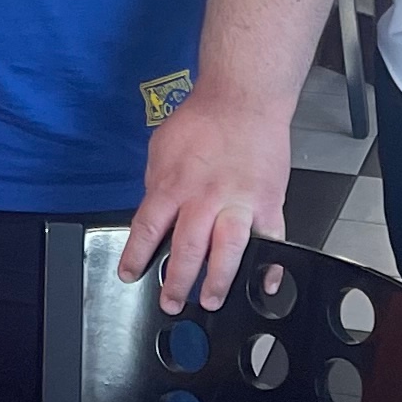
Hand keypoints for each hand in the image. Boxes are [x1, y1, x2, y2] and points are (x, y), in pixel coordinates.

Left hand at [121, 85, 292, 312]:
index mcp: (174, 185)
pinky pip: (272, 241)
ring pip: (227, 251)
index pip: (147, 229)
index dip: (136, 256)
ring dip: (218, 281)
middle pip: (187, 249)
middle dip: (177, 281)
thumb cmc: (203, 119)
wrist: (243, 99)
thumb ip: (158, 184)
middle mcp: (205, 198)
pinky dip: (271, 265)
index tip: (129, 275)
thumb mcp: (162, 148)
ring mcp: (239, 203)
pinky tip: (266, 284)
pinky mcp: (269, 203)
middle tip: (171, 302)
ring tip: (210, 301)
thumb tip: (154, 213)